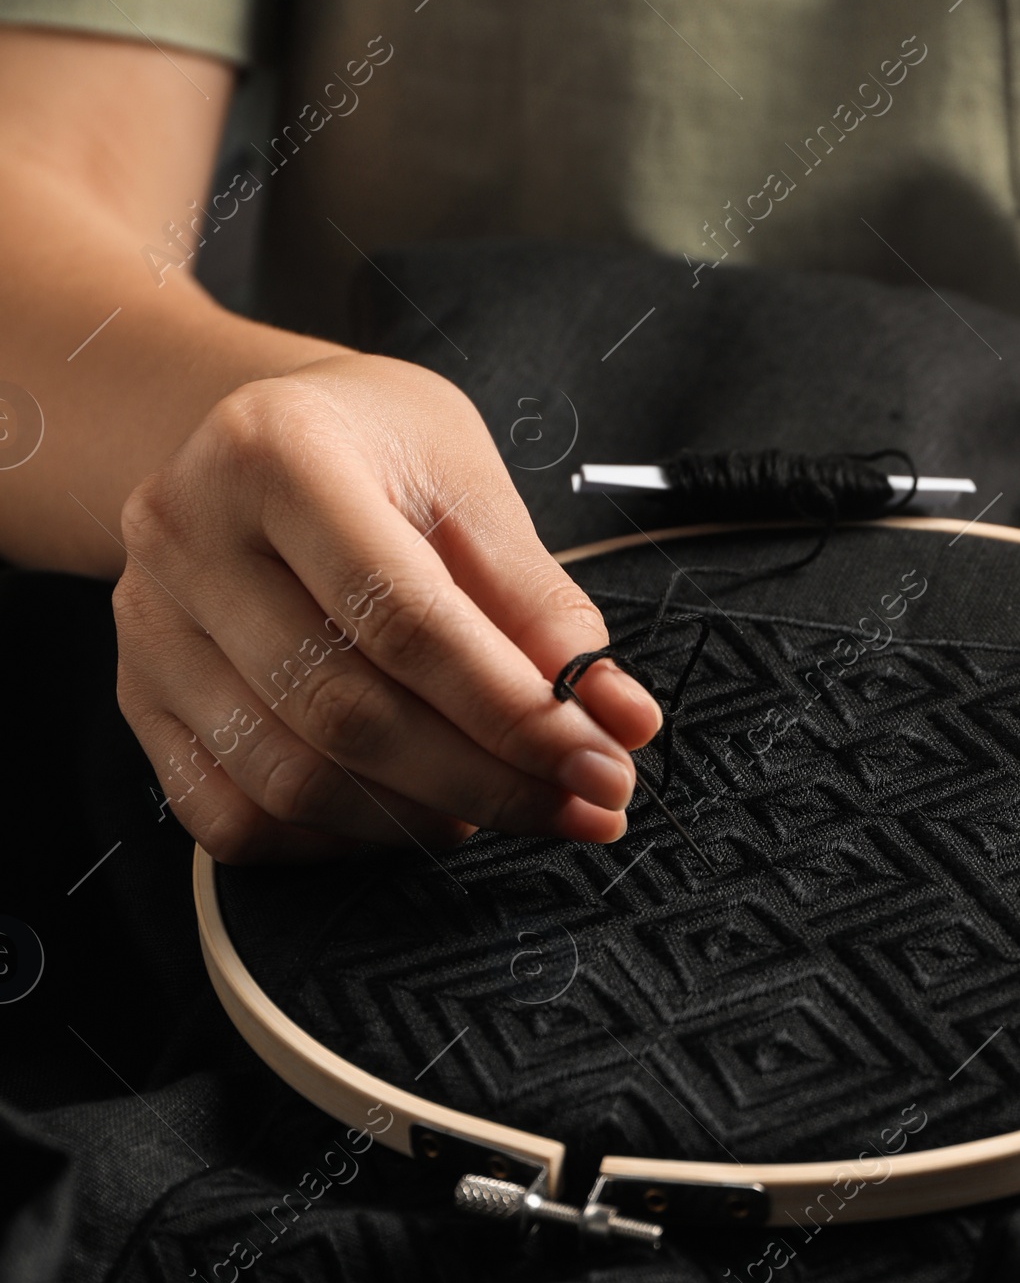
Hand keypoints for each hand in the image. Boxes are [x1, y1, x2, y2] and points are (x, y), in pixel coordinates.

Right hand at [114, 352, 660, 861]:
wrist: (258, 440)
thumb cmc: (376, 453)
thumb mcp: (471, 485)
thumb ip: (543, 605)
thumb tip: (619, 719)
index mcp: (274, 452)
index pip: (404, 619)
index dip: (513, 712)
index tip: (602, 765)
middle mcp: (185, 536)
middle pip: (345, 712)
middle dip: (484, 780)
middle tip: (579, 805)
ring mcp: (148, 626)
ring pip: (289, 780)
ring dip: (417, 818)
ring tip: (496, 800)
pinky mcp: (137, 698)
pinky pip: (231, 817)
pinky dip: (334, 842)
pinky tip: (405, 809)